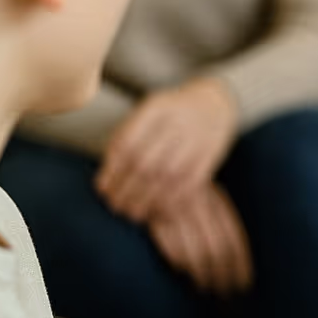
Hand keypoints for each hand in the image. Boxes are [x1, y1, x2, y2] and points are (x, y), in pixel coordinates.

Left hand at [96, 78, 238, 222]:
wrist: (214, 103)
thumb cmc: (171, 113)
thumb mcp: (148, 110)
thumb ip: (127, 134)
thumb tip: (107, 172)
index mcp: (157, 108)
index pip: (127, 144)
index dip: (112, 171)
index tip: (102, 188)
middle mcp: (178, 122)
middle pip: (145, 163)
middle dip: (126, 190)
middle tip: (115, 205)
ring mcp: (196, 140)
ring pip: (166, 178)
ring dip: (146, 201)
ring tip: (132, 213)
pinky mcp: (210, 157)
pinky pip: (188, 185)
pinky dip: (171, 202)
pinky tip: (157, 210)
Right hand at [149, 182, 253, 295]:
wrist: (150, 170)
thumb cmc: (185, 190)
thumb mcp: (209, 197)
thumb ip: (222, 222)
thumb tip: (238, 261)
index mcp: (217, 200)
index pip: (234, 240)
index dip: (240, 266)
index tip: (244, 285)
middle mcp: (200, 206)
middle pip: (217, 251)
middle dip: (223, 277)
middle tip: (226, 294)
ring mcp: (176, 212)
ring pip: (195, 253)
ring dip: (202, 276)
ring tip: (207, 289)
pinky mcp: (154, 218)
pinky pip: (171, 248)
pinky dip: (180, 265)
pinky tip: (185, 274)